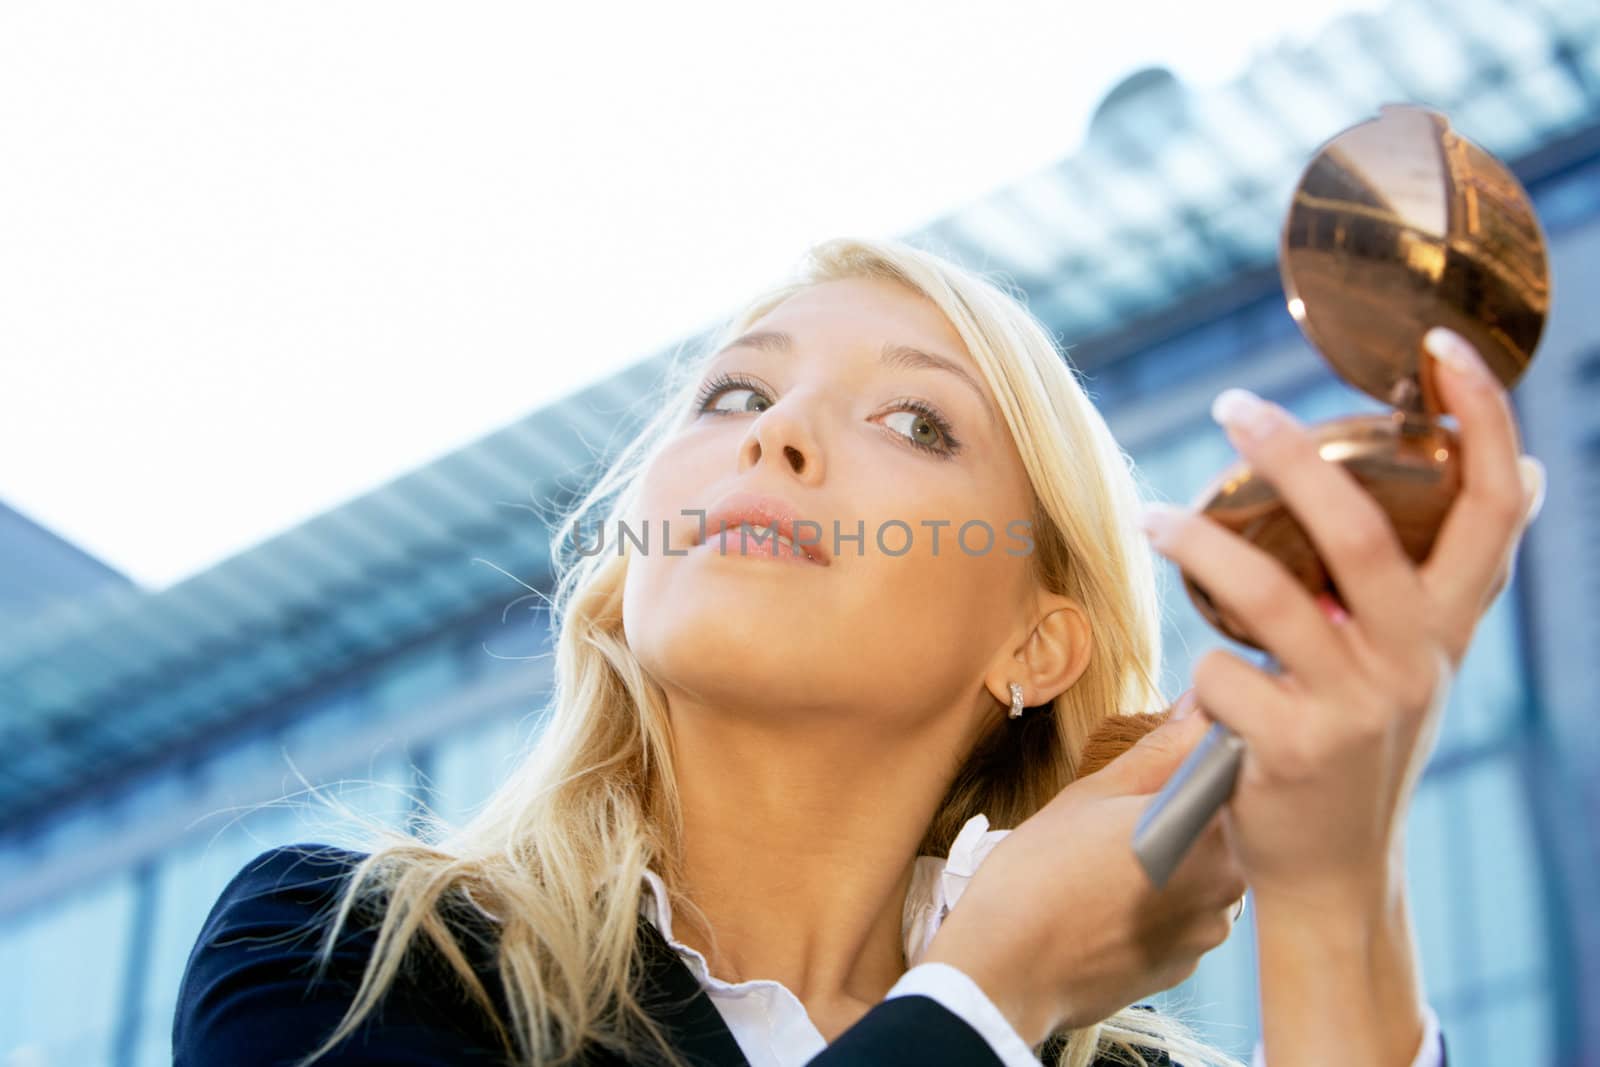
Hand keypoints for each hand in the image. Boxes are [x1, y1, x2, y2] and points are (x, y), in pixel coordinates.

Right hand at [921, 708, 1246, 1045]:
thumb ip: (1161, 751)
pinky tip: (1108, 902)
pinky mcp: (1184, 967)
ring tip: (1109, 866)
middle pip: (1221, 830)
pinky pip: (1183, 919)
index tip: (1162, 771)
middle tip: (1121, 819)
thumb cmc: (1040, 873)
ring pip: (1202, 876)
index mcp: (1212, 832)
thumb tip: (1199, 710)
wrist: (1007, 968)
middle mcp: (1227, 887)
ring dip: (1172, 863)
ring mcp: (1207, 934)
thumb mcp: (1095, 794)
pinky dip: (1157, 906)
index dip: (1197, 767)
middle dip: (1183, 817)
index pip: (1232, 778)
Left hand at [1139, 325, 1545, 903]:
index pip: (1494, 508)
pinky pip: (1219, 674)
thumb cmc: (1359, 745)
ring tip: (1153, 516)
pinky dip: (1199, 671)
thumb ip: (1437, 585)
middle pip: (1361, 530)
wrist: (1334, 870)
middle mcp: (1414, 661)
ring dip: (1198, 545)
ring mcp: (1356, 707)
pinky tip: (1201, 692)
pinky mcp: (1293, 750)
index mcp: (1447, 627)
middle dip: (1292, 457)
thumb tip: (1523, 478)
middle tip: (1231, 406)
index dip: (1482, 422)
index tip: (1443, 347)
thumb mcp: (1414, 663)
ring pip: (1268, 593)